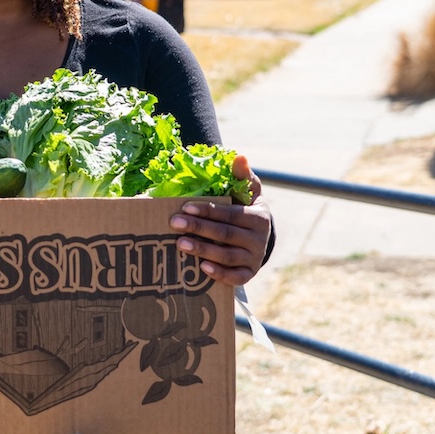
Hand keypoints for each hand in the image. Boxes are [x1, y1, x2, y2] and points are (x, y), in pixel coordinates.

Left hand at [169, 155, 270, 285]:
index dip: (207, 211)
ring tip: (180, 244)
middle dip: (198, 228)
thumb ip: (242, 175)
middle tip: (174, 224)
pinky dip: (220, 274)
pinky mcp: (250, 273)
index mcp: (257, 216)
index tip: (185, 207)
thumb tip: (239, 156)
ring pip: (227, 256)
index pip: (229, 214)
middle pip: (225, 234)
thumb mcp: (248, 191)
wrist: (260, 236)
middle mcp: (259, 239)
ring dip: (203, 250)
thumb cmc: (246, 209)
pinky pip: (236, 277)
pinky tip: (202, 268)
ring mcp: (254, 257)